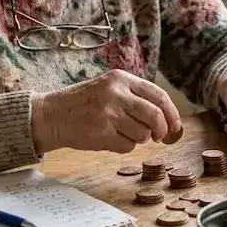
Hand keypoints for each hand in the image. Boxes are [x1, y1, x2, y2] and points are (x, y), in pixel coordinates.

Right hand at [31, 69, 180, 152]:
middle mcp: (116, 94)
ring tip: (122, 133)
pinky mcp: (101, 133)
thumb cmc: (85, 103)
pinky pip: (128, 146)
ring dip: (139, 139)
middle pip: (155, 116)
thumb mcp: (110, 88)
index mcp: (121, 79)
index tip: (174, 125)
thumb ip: (136, 97)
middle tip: (158, 137)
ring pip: (143, 134)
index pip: (159, 96)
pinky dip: (124, 147)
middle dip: (162, 130)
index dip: (171, 113)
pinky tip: (110, 139)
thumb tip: (167, 119)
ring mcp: (109, 113)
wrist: (52, 115)